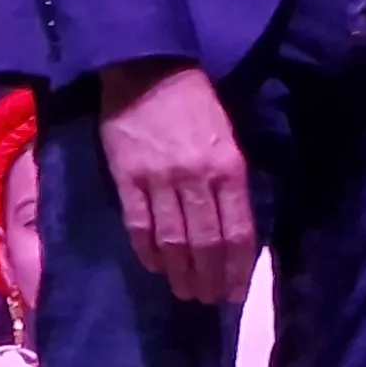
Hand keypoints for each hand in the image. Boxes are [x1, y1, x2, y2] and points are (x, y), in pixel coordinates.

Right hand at [98, 60, 254, 304]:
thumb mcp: (228, 133)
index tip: (236, 293)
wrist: (147, 66)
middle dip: (210, 277)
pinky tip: (155, 266)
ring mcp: (159, 180)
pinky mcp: (126, 178)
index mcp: (229, 167)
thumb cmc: (195, 98)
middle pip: (206, 243)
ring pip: (173, 241)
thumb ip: (231, 177)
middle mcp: (197, 178)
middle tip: (210, 300)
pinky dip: (148, 251)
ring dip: (181, 272)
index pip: (238, 231)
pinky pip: (139, 225)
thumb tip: (235, 221)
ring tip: (186, 292)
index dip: (238, 267)